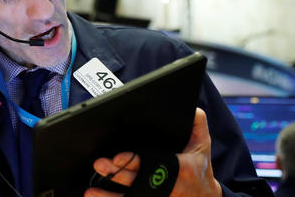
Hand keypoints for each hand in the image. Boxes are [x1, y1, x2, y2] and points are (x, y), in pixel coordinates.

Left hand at [84, 108, 222, 196]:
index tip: (118, 157)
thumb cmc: (200, 167)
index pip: (154, 164)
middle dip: (117, 174)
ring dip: (109, 196)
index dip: (135, 162)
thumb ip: (196, 123)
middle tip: (100, 164)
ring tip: (91, 192)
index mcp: (179, 169)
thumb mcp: (202, 144)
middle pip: (137, 182)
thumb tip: (190, 107)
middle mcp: (167, 188)